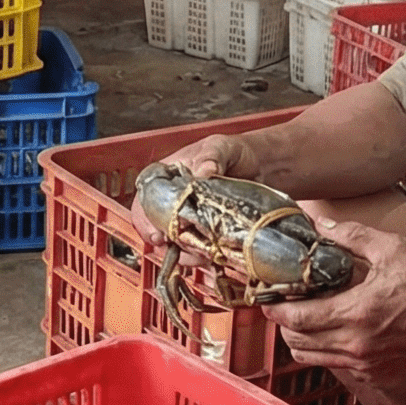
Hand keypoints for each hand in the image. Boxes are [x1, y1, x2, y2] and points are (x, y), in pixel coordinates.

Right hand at [128, 133, 264, 248]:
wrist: (261, 165)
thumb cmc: (234, 152)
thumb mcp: (221, 147)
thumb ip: (212, 155)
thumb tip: (204, 170)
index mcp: (167, 177)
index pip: (144, 199)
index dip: (145, 219)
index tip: (157, 233)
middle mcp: (173, 200)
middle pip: (155, 227)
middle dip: (165, 242)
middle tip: (178, 248)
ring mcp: (189, 218)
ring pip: (174, 243)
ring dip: (184, 253)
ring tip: (200, 255)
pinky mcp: (206, 232)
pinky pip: (196, 250)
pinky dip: (201, 257)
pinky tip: (212, 257)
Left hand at [273, 222, 405, 379]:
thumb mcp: (393, 249)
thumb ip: (352, 236)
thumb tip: (321, 225)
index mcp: (356, 314)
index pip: (297, 319)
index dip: (275, 309)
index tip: (266, 297)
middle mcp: (356, 345)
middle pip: (297, 343)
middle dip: (283, 324)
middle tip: (282, 303)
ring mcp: (365, 364)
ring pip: (312, 358)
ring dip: (300, 339)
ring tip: (303, 316)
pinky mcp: (375, 374)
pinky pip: (336, 364)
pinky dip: (325, 349)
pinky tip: (333, 327)